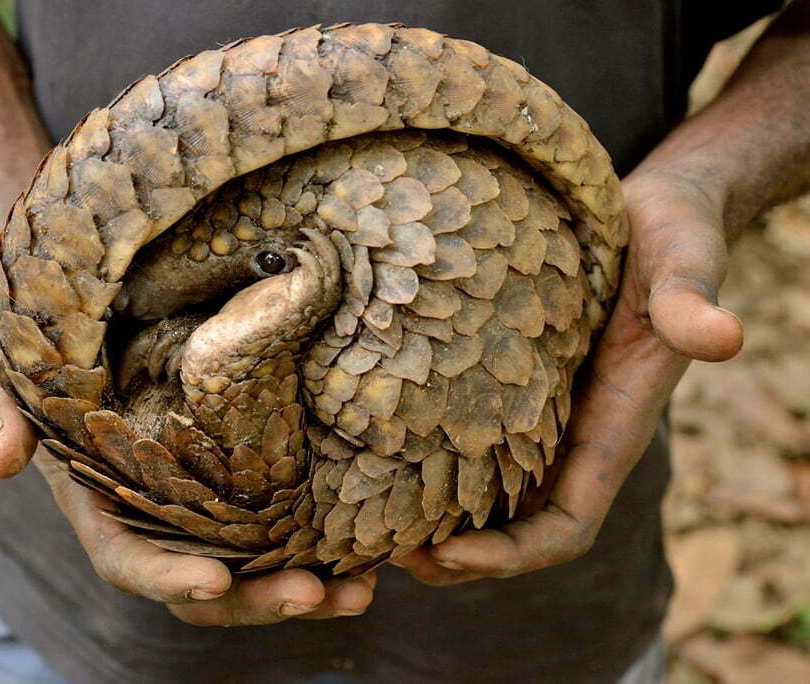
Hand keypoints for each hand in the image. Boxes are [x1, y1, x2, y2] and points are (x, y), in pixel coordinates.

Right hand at [0, 329, 374, 624]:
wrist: (98, 301)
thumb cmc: (45, 333)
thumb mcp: (4, 358)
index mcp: (100, 502)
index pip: (128, 559)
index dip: (167, 578)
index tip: (215, 580)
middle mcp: (157, 514)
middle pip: (205, 582)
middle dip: (256, 598)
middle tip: (314, 594)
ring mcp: (204, 500)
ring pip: (255, 564)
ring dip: (307, 585)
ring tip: (362, 590)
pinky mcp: (245, 473)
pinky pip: (286, 520)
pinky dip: (324, 540)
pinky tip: (374, 548)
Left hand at [393, 166, 743, 584]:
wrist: (652, 208)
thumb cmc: (672, 234)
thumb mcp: (683, 260)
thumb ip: (692, 300)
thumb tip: (725, 337)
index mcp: (614, 426)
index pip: (567, 523)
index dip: (514, 554)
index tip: (450, 556)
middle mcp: (573, 431)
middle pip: (516, 525)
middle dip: (459, 554)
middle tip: (385, 554)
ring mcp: (539, 409)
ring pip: (486, 490)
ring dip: (434, 515)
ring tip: (367, 519)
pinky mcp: (511, 378)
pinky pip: (469, 436)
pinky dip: (428, 459)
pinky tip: (376, 448)